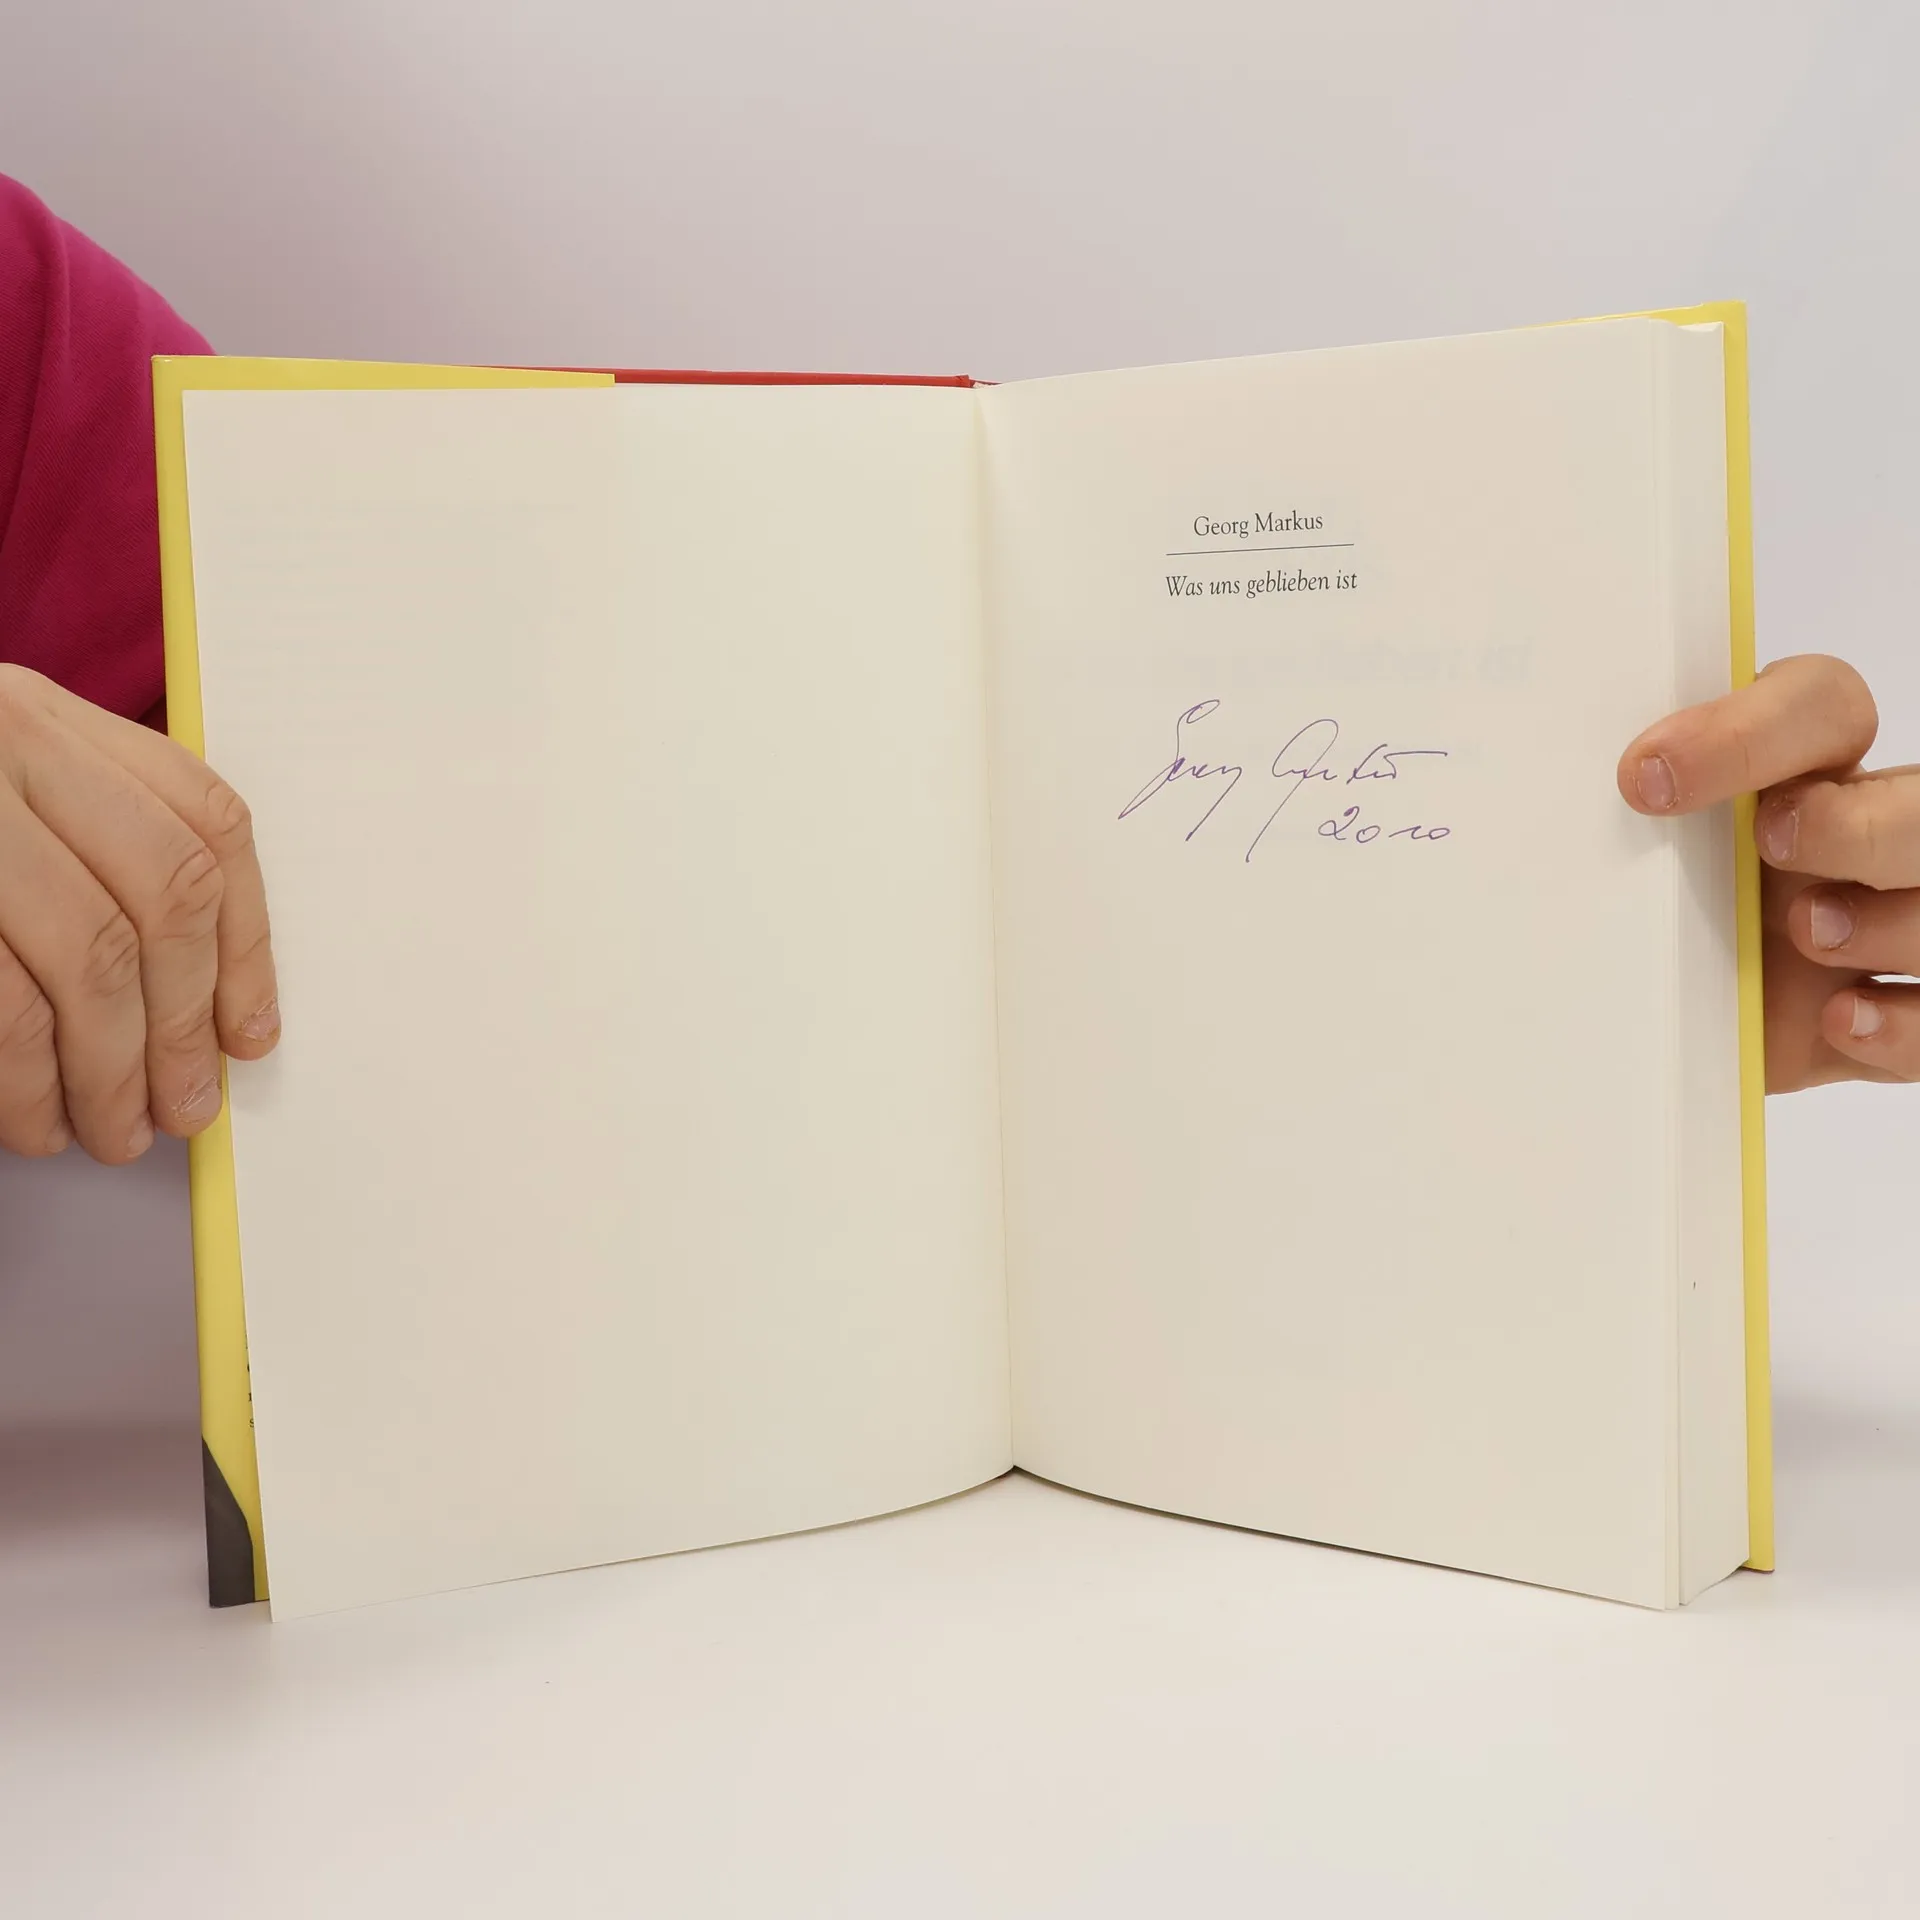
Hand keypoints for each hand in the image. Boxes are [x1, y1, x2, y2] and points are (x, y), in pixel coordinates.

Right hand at [0, 666, 278, 1161]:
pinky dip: (25, 1080)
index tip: (249, 1034)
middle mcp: (0, 740)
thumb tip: (203, 1011)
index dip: (246, 941)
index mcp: (40, 716)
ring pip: (85, 955)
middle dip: (183, 1025)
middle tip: (184, 1111)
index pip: (203, 821)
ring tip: (113, 1135)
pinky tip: (32, 1124)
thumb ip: (85, 860)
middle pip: (160, 895)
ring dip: (113, 1070)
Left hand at [1618, 653, 1914, 1090]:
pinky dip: (1900, 1023)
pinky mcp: (1897, 1012)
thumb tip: (1512, 806)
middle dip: (1854, 824)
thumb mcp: (1617, 863)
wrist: (1642, 1026)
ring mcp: (1893, 921)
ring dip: (1889, 923)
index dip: (1749, 734)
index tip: (1643, 778)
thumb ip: (1606, 826)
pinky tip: (1838, 1019)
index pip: (1818, 706)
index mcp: (1796, 771)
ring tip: (1806, 934)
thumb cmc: (1628, 915)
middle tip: (1768, 845)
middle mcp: (1862, 834)